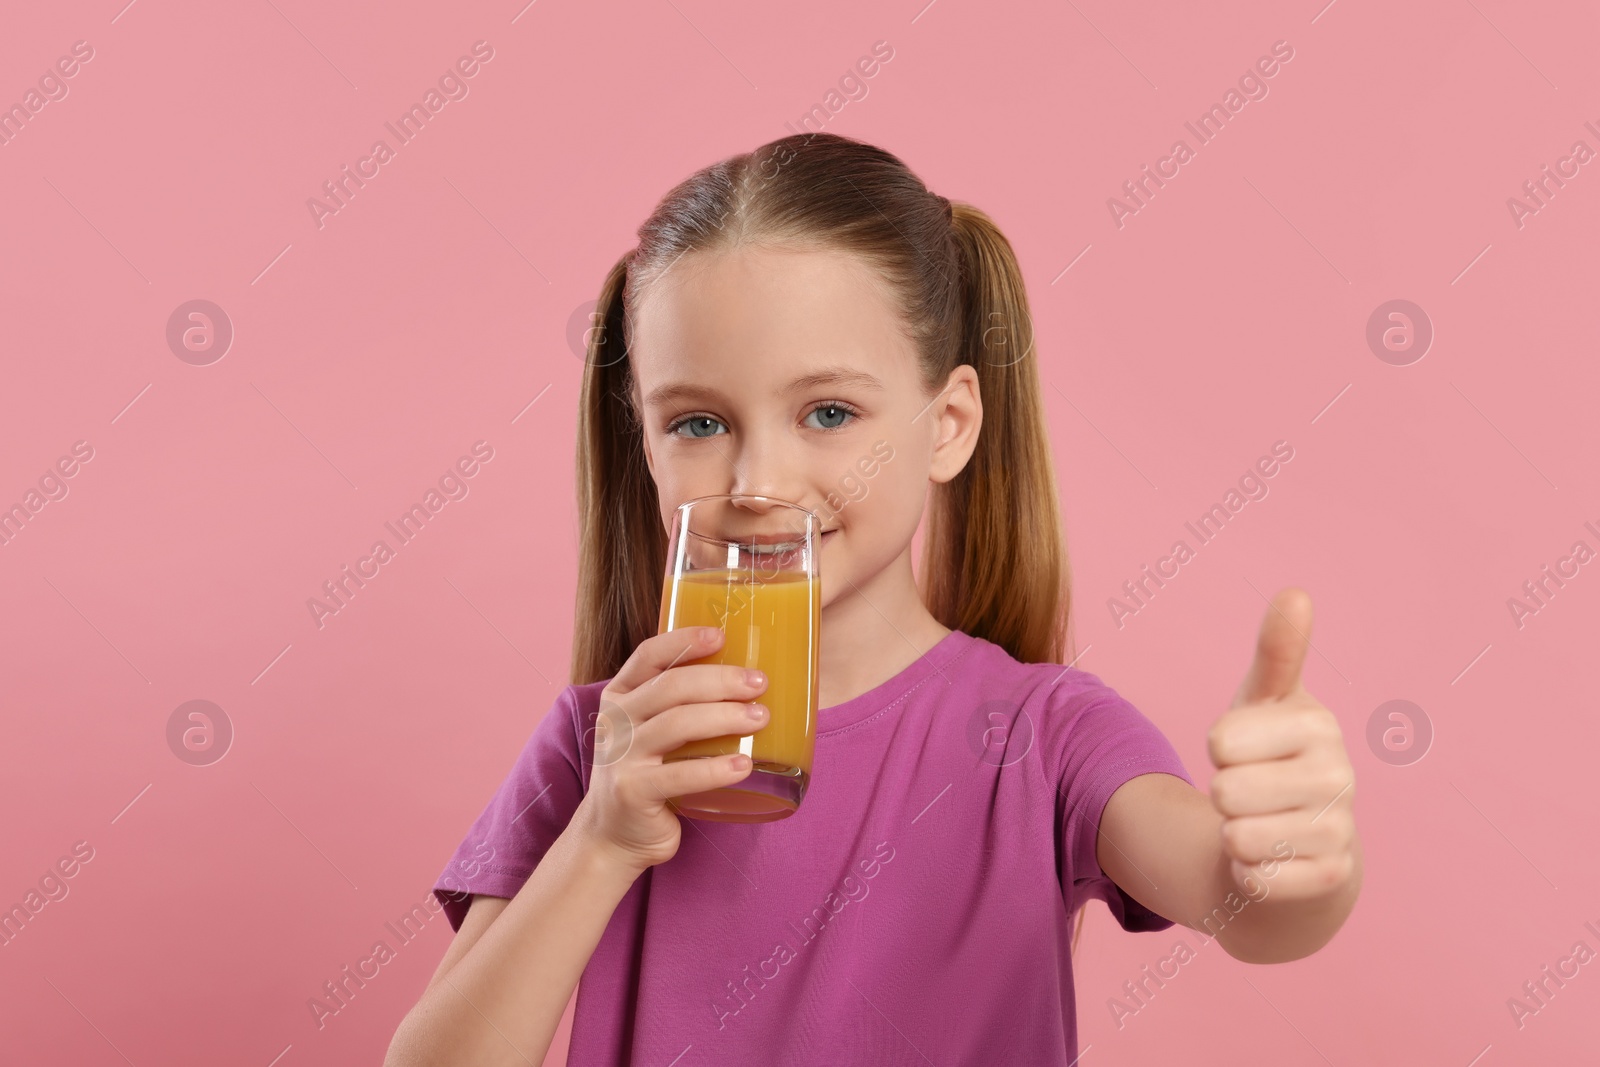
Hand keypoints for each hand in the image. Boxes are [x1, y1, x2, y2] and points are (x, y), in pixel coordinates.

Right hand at [574, 627, 768, 873]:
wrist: (613, 835)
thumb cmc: (647, 773)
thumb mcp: (649, 731)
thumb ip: (678, 705)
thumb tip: (746, 680)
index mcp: (620, 696)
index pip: (649, 655)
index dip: (685, 640)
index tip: (722, 635)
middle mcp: (616, 721)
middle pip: (672, 687)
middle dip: (720, 680)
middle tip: (759, 684)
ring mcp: (621, 756)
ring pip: (677, 724)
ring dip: (725, 717)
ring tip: (761, 718)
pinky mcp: (633, 792)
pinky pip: (680, 775)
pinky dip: (716, 769)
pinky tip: (744, 765)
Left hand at [1206, 588, 1356, 901]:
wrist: (1302, 840)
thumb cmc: (1272, 757)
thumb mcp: (1264, 702)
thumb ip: (1275, 652)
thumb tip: (1296, 594)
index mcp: (1318, 725)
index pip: (1221, 742)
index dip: (1218, 749)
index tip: (1242, 749)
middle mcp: (1339, 777)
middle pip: (1226, 793)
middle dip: (1223, 797)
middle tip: (1250, 793)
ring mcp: (1340, 831)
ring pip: (1238, 839)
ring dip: (1233, 837)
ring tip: (1259, 824)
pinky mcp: (1330, 880)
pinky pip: (1256, 880)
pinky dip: (1247, 874)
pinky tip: (1271, 860)